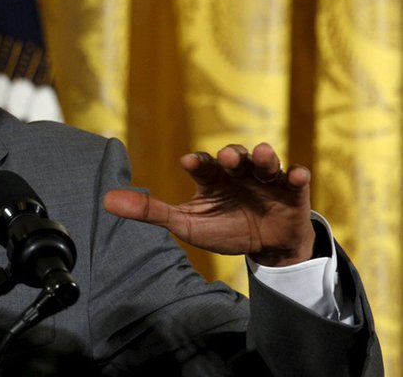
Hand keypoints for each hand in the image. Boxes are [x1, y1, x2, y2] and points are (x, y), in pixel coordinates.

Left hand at [103, 143, 314, 266]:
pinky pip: (297, 178)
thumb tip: (106, 200)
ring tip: (262, 156)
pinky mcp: (293, 190)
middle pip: (235, 156)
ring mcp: (267, 179)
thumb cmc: (223, 229)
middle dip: (231, 155)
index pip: (203, 165)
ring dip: (264, 156)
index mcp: (212, 178)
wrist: (266, 248)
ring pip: (265, 161)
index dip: (198, 162)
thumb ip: (149, 211)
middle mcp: (239, 172)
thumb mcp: (185, 224)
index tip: (189, 163)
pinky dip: (297, 174)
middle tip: (227, 158)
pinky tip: (295, 175)